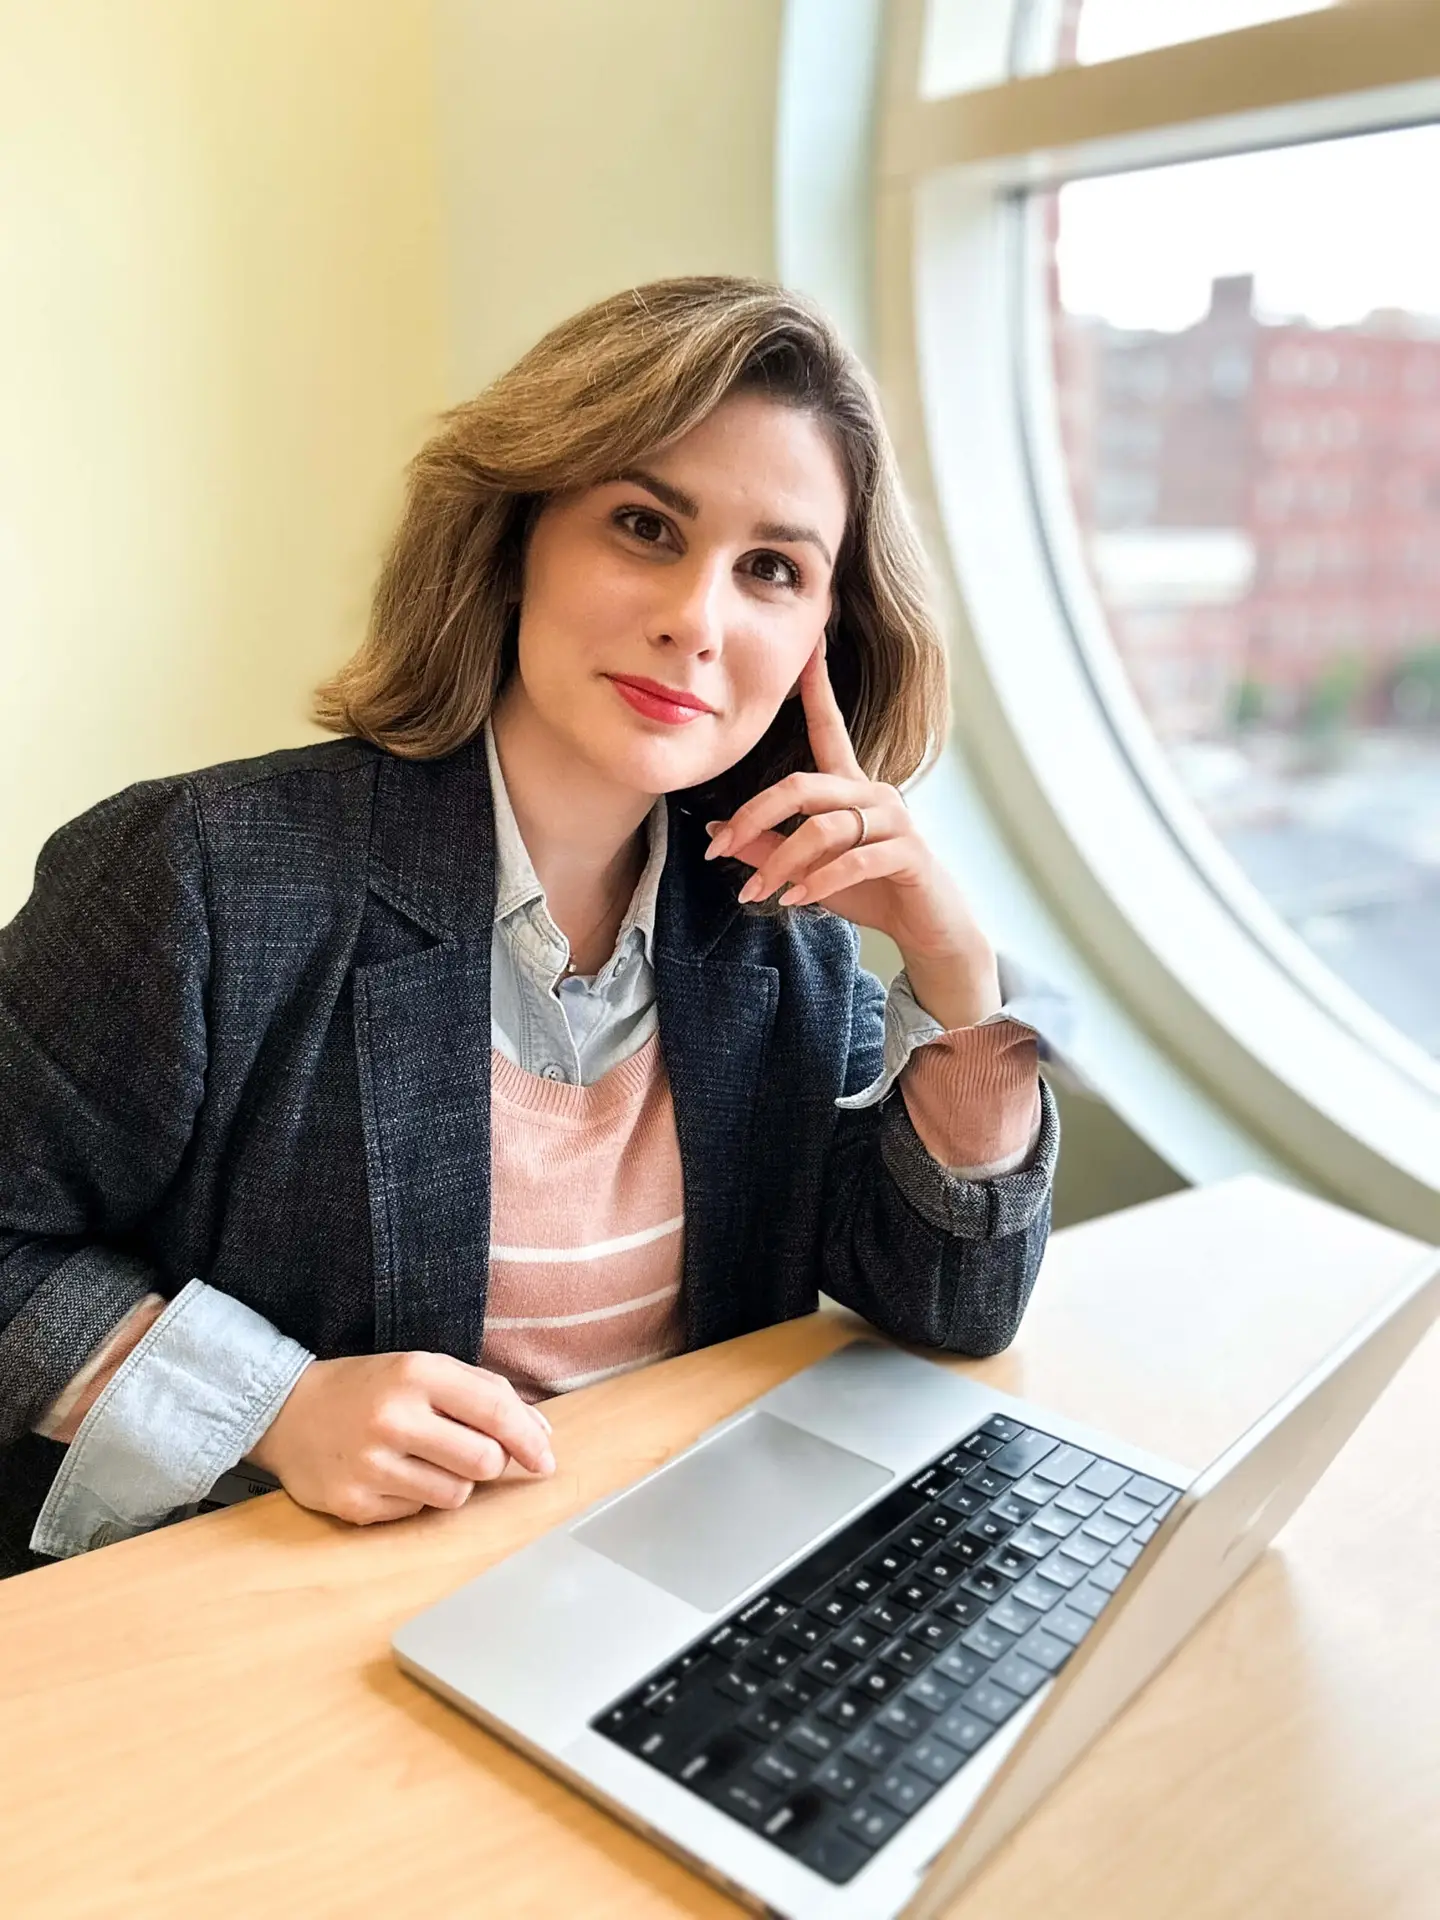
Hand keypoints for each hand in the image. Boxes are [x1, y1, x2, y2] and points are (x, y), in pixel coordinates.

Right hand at [245, 1351, 555, 1526]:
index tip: (546, 1459)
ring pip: (456, 1495)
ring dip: (454, 1482)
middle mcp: (392, 1417)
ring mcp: (370, 1464)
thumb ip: (484, 1393)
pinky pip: (417, 1513)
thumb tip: (542, 1435)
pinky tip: (393, 1474)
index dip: (530, 1439)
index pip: (495, 1409)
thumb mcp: (423, 1369)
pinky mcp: (353, 1503)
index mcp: (416, 1373)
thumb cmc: (369, 1388)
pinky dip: (417, 1497)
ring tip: (424, 1459)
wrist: (286, 1412)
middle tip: (474, 1454)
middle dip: (491, 1463)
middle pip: (484, 1461)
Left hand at [704, 639, 1001, 1027]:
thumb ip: (768, 849)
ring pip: (823, 828)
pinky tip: (797, 899)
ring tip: (757, 894)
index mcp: (851, 788)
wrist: (927, 926)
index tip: (808, 644)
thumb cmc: (869, 892)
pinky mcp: (908, 852)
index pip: (830, 726)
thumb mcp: (808, 870)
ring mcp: (894, 821)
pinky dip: (818, 881)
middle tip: (719, 847)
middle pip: (803, 785)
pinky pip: (853, 860)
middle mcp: (874, 793)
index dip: (819, 686)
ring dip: (781, 864)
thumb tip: (717, 830)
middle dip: (754, 816)